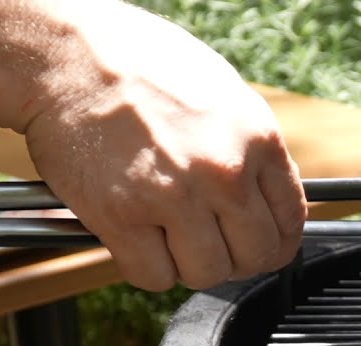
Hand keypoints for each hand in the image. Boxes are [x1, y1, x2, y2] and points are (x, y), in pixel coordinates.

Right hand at [21, 2, 305, 290]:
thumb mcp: (226, 96)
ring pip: (206, 274)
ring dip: (189, 265)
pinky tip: (139, 239)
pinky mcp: (122, 217)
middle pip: (255, 256)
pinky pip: (154, 276)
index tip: (261, 245)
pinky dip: (147, 267)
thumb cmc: (142, 67)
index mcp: (258, 140)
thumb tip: (271, 197)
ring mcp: (174, 197)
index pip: (291, 221)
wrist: (69, 55)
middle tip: (212, 244)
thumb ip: (254, 151)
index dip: (276, 242)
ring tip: (170, 236)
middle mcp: (224, 172)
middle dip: (236, 259)